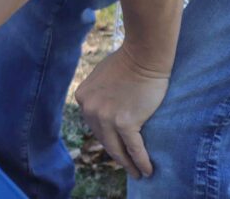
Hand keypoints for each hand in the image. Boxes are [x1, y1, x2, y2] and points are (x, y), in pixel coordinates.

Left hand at [75, 47, 169, 178]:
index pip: (94, 125)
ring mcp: (106, 117)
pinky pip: (134, 148)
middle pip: (104, 139)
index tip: (115, 147)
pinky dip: (141, 162)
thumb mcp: (100, 77)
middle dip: (115, 154)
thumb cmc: (127, 62)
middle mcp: (90, 110)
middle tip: (126, 166)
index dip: (106, 138)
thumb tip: (102, 107)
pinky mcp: (125, 122)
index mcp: (82, 99)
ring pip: (117, 148)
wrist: (143, 56)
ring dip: (127, 164)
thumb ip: (98, 94)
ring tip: (137, 173)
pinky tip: (147, 171)